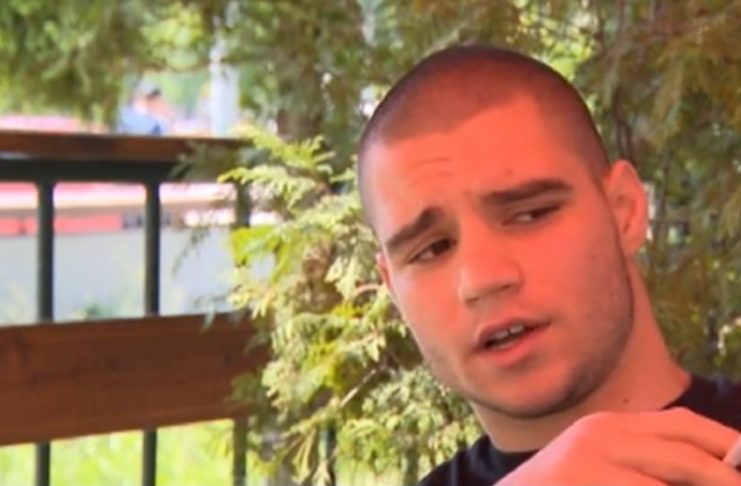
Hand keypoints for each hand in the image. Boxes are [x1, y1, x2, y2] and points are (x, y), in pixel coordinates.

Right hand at [497, 407, 740, 485]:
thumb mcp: (598, 463)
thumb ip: (643, 460)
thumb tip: (714, 471)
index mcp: (610, 425)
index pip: (682, 424)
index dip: (726, 442)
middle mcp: (603, 435)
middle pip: (686, 452)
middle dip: (727, 476)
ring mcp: (593, 463)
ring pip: (674, 477)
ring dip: (711, 485)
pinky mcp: (590, 484)